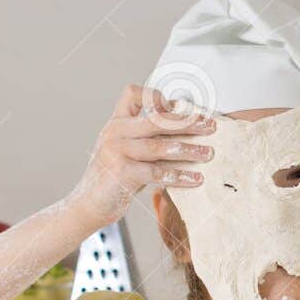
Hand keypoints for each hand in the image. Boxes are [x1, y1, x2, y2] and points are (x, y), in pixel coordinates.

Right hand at [70, 85, 213, 223]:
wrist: (88, 205)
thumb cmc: (115, 178)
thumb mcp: (129, 152)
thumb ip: (149, 139)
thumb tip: (186, 127)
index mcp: (116, 123)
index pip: (132, 94)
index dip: (156, 97)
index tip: (179, 108)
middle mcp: (114, 132)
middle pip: (157, 119)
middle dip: (188, 122)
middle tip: (211, 127)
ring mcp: (116, 151)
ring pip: (160, 146)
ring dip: (189, 149)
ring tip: (209, 153)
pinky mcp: (121, 172)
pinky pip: (157, 172)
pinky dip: (180, 176)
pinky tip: (196, 179)